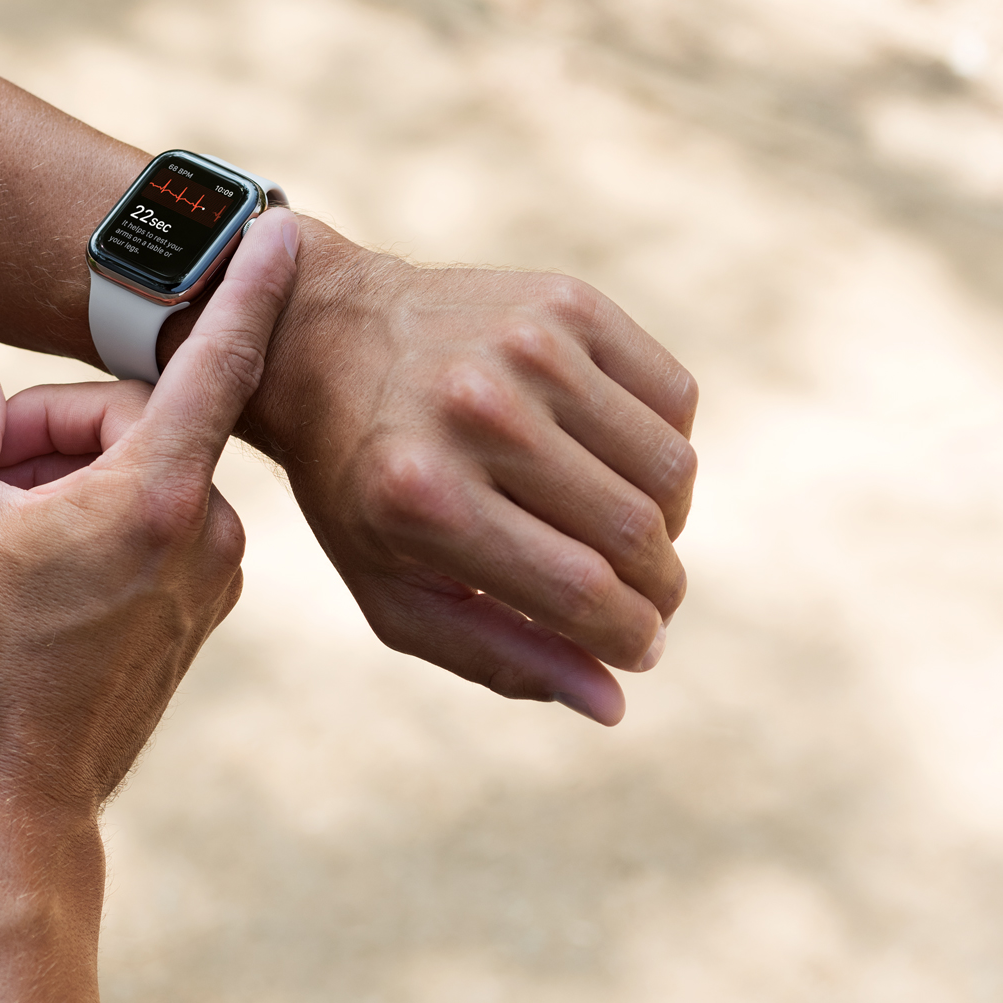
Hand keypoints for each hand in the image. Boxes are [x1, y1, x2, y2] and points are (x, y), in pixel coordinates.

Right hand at [0, 208, 299, 1002]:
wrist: (7, 802)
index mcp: (155, 495)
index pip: (214, 359)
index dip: (244, 282)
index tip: (282, 223)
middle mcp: (206, 531)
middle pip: (133, 419)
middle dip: (49, 431)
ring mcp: (210, 575)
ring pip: (137, 473)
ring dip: (63, 480)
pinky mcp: (198, 611)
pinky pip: (148, 524)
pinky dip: (90, 523)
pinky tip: (26, 572)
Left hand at [235, 218, 697, 725]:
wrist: (325, 336)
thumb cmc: (362, 487)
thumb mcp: (395, 591)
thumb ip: (500, 657)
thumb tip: (615, 701)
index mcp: (425, 497)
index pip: (585, 594)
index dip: (633, 638)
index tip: (638, 646)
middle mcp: (477, 412)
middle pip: (637, 534)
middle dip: (660, 589)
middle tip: (644, 597)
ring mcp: (527, 347)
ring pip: (672, 469)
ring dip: (669, 521)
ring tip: (627, 531)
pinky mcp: (567, 302)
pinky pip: (677, 398)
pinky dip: (666, 446)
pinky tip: (615, 459)